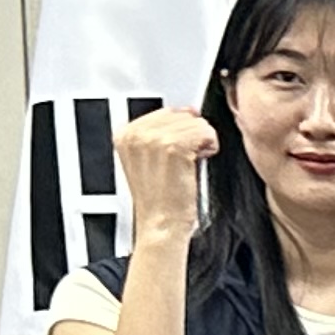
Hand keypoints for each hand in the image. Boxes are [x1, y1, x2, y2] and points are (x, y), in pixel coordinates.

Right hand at [113, 106, 216, 244]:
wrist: (161, 224)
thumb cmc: (161, 198)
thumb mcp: (152, 159)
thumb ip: (164, 131)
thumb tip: (189, 111)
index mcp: (125, 133)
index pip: (167, 111)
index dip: (180, 133)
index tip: (174, 155)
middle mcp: (135, 133)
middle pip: (183, 114)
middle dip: (192, 137)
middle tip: (182, 163)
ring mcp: (152, 138)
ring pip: (198, 123)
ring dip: (201, 144)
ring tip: (187, 166)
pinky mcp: (172, 146)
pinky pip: (206, 132)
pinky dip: (210, 148)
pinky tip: (195, 164)